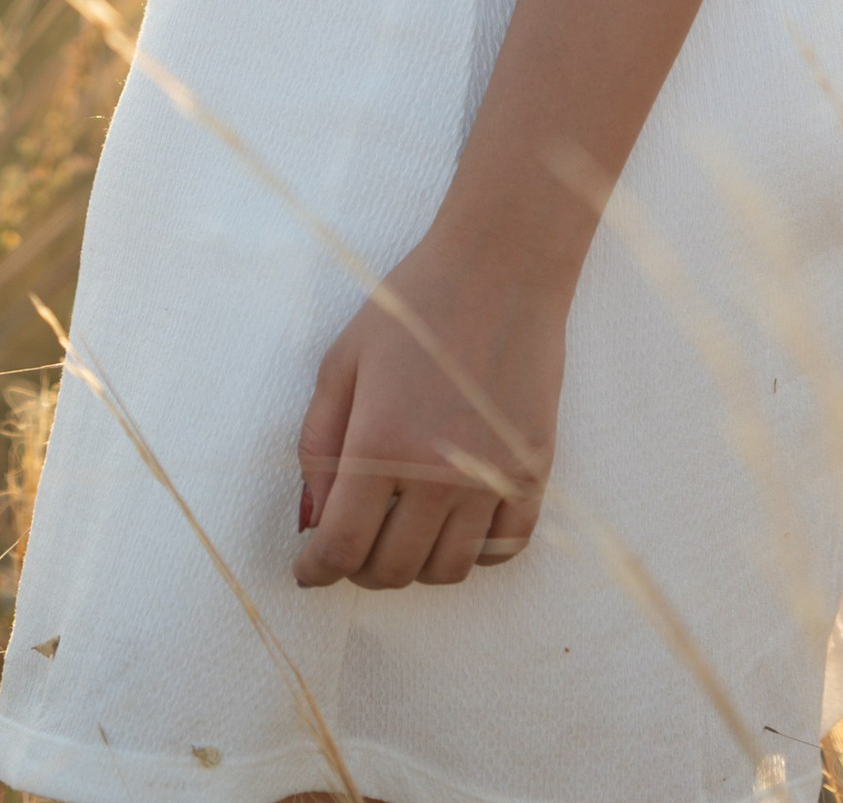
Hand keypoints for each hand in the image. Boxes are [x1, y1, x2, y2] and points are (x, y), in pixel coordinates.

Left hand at [293, 231, 566, 590]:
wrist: (499, 270)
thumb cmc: (413, 309)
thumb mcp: (342, 362)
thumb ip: (317, 444)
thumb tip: (313, 517)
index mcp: (381, 445)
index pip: (341, 546)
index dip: (316, 571)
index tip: (308, 572)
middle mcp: (438, 476)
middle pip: (392, 569)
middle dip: (359, 569)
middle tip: (350, 545)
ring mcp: (492, 479)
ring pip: (447, 570)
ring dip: (414, 566)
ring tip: (399, 534)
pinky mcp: (534, 473)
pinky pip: (503, 549)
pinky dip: (473, 554)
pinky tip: (453, 528)